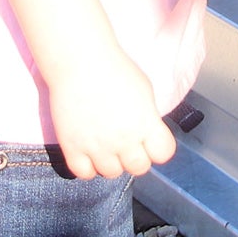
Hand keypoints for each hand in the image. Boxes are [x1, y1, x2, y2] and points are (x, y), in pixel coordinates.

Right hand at [45, 48, 175, 179]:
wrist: (83, 64)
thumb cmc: (116, 70)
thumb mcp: (144, 91)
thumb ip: (148, 118)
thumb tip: (148, 135)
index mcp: (145, 122)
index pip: (164, 153)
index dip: (160, 147)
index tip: (154, 140)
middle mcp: (124, 139)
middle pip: (139, 168)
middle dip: (137, 157)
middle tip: (130, 143)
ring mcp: (97, 147)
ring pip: (112, 173)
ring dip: (113, 161)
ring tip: (108, 143)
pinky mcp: (73, 149)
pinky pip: (85, 174)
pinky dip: (89, 166)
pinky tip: (91, 150)